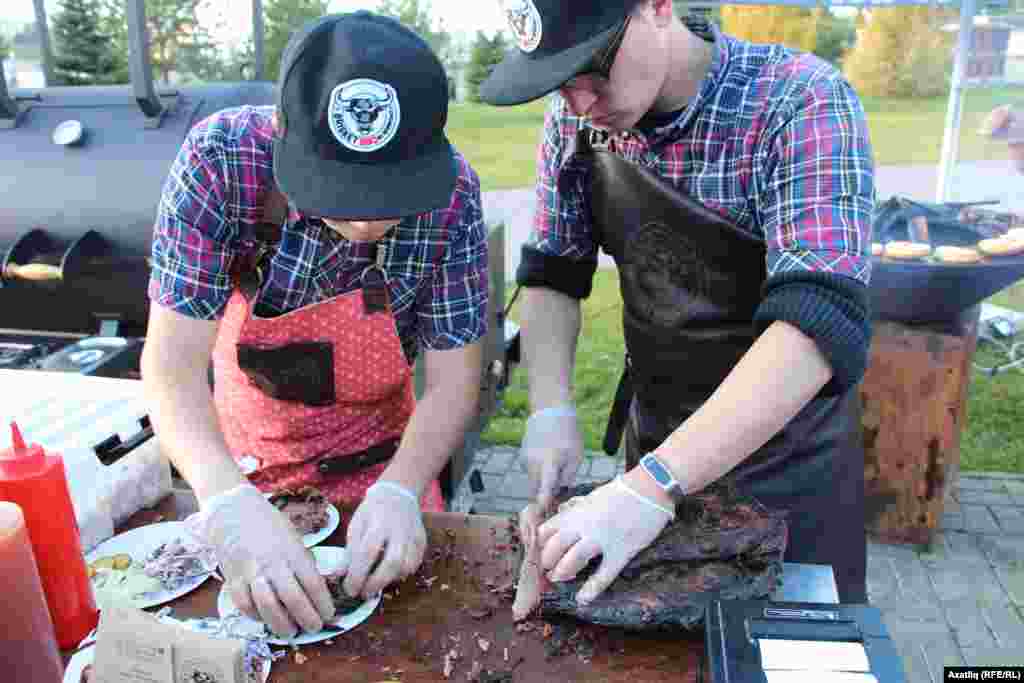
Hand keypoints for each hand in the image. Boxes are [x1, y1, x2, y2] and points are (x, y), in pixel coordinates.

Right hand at [185, 483, 334, 638]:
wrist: (234, 511)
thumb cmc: (269, 524)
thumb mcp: (294, 538)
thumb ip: (303, 562)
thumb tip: (317, 588)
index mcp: (293, 552)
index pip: (313, 584)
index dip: (323, 604)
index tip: (329, 615)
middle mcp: (273, 563)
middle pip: (293, 599)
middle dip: (307, 618)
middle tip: (314, 628)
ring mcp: (251, 572)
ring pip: (268, 606)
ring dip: (281, 624)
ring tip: (291, 631)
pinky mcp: (233, 578)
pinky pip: (245, 605)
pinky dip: (257, 616)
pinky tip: (266, 619)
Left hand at [343, 481, 425, 598]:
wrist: (398, 494)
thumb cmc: (372, 511)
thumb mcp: (356, 525)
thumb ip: (350, 551)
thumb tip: (339, 575)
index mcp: (378, 522)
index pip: (367, 552)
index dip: (358, 575)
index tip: (349, 589)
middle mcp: (399, 530)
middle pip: (393, 562)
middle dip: (376, 583)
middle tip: (363, 593)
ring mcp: (414, 535)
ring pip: (407, 566)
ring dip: (390, 580)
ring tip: (376, 582)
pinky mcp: (423, 541)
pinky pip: (415, 564)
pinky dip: (402, 573)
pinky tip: (390, 573)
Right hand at [521, 405, 583, 511]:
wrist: (550, 410)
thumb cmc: (568, 433)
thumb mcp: (577, 454)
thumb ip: (569, 475)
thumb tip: (561, 491)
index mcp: (550, 461)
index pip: (545, 486)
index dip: (543, 500)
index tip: (541, 509)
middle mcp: (534, 461)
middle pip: (536, 489)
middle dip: (544, 494)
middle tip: (556, 488)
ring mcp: (526, 458)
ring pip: (533, 480)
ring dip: (542, 480)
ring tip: (555, 460)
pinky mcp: (523, 455)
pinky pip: (531, 470)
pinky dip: (538, 469)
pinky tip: (547, 454)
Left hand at [537, 476, 673, 604]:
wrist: (650, 489)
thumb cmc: (622, 492)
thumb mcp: (592, 496)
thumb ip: (577, 507)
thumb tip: (563, 512)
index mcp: (576, 512)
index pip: (546, 531)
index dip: (540, 545)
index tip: (541, 553)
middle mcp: (584, 526)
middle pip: (554, 548)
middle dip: (547, 562)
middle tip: (548, 570)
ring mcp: (602, 539)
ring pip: (573, 560)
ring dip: (562, 573)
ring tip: (560, 579)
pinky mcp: (621, 551)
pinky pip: (603, 574)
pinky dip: (591, 589)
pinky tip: (582, 599)